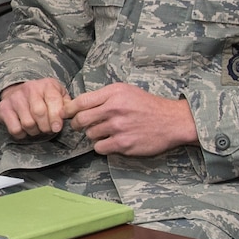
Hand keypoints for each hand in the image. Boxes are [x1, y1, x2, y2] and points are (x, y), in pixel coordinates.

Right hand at [0, 78, 74, 139]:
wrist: (18, 91)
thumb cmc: (43, 97)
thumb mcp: (59, 96)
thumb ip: (67, 105)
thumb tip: (71, 115)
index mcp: (47, 85)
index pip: (53, 101)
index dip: (56, 117)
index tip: (57, 128)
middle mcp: (30, 88)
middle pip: (39, 113)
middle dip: (46, 127)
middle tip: (47, 129)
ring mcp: (15, 98)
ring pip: (27, 123)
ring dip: (34, 131)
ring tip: (37, 128)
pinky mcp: (4, 108)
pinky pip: (15, 129)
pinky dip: (22, 134)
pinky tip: (25, 129)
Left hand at [67, 83, 198, 156]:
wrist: (173, 121)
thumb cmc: (148, 106)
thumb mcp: (126, 91)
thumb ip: (104, 97)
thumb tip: (78, 104)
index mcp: (114, 93)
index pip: (80, 101)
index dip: (69, 110)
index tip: (66, 114)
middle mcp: (114, 109)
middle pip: (80, 120)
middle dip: (77, 125)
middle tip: (81, 126)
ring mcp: (118, 127)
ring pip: (90, 135)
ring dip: (94, 135)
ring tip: (106, 132)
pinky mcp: (123, 144)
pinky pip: (100, 148)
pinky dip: (103, 146)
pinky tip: (112, 141)